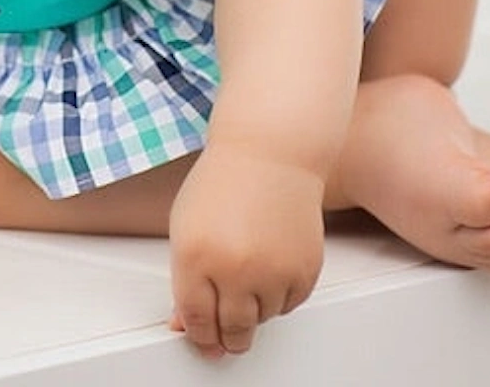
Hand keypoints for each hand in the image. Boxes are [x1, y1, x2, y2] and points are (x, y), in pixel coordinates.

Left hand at [168, 144, 324, 357]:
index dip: (198, 335)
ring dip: (254, 307)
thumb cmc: (225, 180)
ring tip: (249, 269)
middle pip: (232, 331)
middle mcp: (235, 269)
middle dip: (227, 336)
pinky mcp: (304, 271)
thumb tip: (186, 323)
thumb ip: (185, 277)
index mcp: (196, 255)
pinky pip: (289, 305)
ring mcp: (272, 272)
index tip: (202, 339)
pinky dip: (279, 293)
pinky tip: (270, 261)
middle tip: (225, 332)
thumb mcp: (187, 224)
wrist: (270, 152)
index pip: (196, 320)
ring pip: (262, 320)